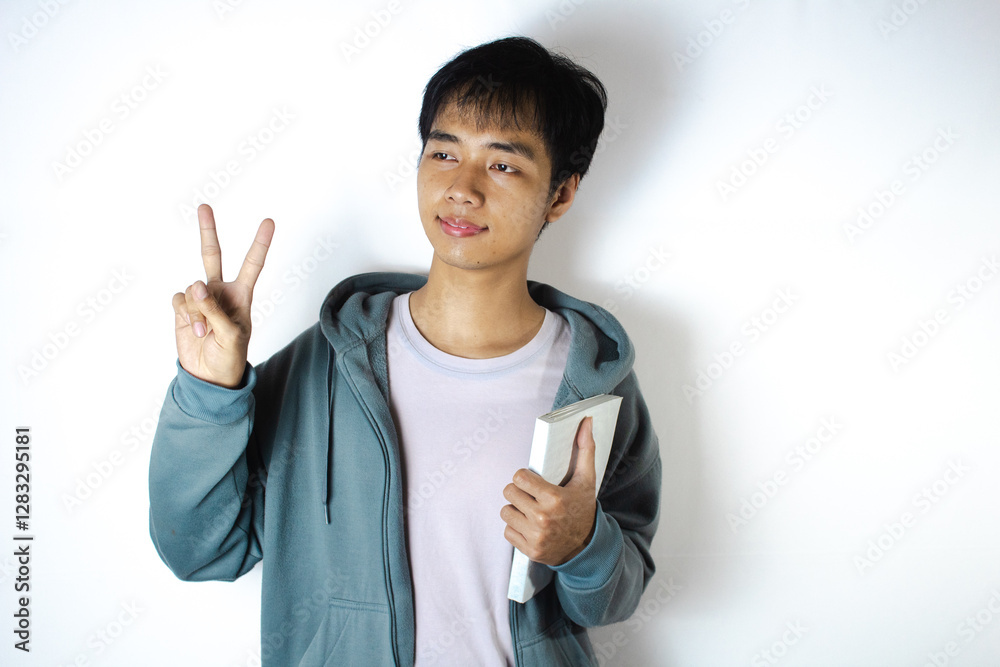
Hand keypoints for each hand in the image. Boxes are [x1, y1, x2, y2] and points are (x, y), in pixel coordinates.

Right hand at [171, 204, 273, 387]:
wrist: (209, 376)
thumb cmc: (230, 357)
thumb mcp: (231, 335)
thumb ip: (214, 309)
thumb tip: (195, 285)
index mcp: (242, 295)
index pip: (252, 264)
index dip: (260, 243)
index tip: (268, 221)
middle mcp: (220, 292)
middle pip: (212, 255)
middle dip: (208, 231)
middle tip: (204, 206)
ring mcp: (200, 299)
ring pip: (192, 288)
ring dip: (197, 310)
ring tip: (205, 331)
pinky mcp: (183, 308)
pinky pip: (179, 299)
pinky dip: (185, 314)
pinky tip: (194, 329)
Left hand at [501, 416, 596, 565]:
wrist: (586, 546)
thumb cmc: (583, 508)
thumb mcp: (586, 480)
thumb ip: (585, 449)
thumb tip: (586, 421)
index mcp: (555, 498)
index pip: (518, 478)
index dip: (523, 477)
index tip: (531, 480)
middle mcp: (543, 519)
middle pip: (509, 493)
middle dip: (518, 492)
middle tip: (529, 495)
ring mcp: (536, 537)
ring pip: (505, 512)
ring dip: (515, 510)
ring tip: (529, 510)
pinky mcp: (529, 550)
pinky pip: (507, 532)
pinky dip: (515, 528)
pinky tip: (529, 526)